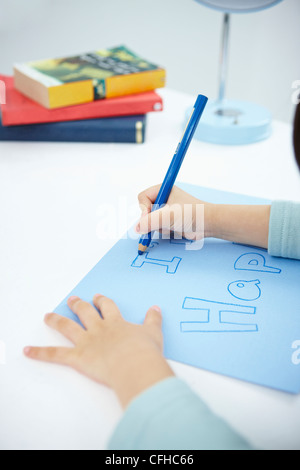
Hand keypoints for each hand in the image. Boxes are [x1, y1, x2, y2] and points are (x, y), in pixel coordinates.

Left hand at [24, 295, 173, 408]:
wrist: (136, 364)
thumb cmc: (146, 351)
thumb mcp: (153, 333)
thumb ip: (153, 320)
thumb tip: (155, 308)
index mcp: (116, 322)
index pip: (107, 307)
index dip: (102, 301)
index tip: (98, 297)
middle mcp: (99, 329)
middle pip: (85, 312)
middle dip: (78, 305)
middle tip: (73, 300)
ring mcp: (86, 342)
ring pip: (68, 327)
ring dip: (56, 321)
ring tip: (47, 316)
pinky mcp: (77, 357)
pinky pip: (56, 355)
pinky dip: (40, 353)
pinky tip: (27, 351)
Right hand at [136, 185, 212, 240]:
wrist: (208, 224)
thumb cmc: (191, 214)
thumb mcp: (168, 216)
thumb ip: (150, 221)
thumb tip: (137, 228)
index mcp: (163, 190)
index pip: (142, 197)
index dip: (143, 208)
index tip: (148, 217)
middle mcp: (164, 199)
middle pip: (146, 211)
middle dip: (152, 220)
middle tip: (161, 223)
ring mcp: (166, 211)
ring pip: (151, 221)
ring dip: (159, 227)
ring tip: (171, 226)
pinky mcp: (170, 221)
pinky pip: (159, 228)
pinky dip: (164, 231)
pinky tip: (174, 230)